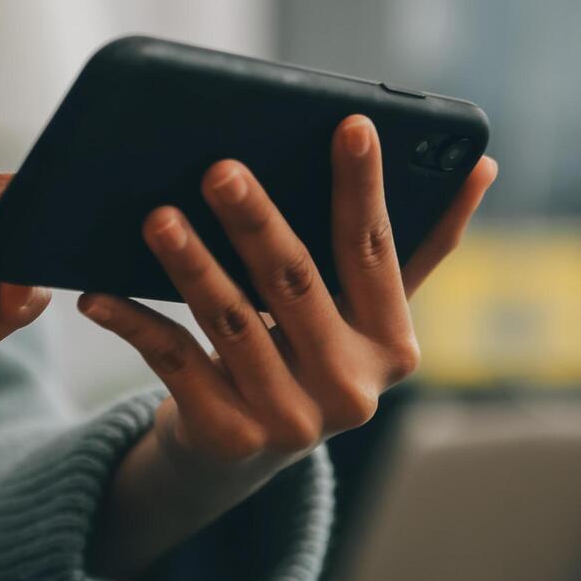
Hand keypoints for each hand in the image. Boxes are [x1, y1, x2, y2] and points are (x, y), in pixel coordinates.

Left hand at [80, 115, 494, 579]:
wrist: (234, 455)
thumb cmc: (305, 356)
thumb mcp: (363, 313)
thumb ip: (416, 248)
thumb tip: (483, 167)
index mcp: (394, 348)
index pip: (375, 252)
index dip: (363, 186)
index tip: (350, 125)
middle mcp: (351, 391)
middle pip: (296, 282)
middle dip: (257, 220)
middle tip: (219, 168)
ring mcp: (289, 422)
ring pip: (231, 320)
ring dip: (190, 264)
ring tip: (156, 216)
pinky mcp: (226, 437)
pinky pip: (173, 360)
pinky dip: (132, 322)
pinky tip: (97, 292)